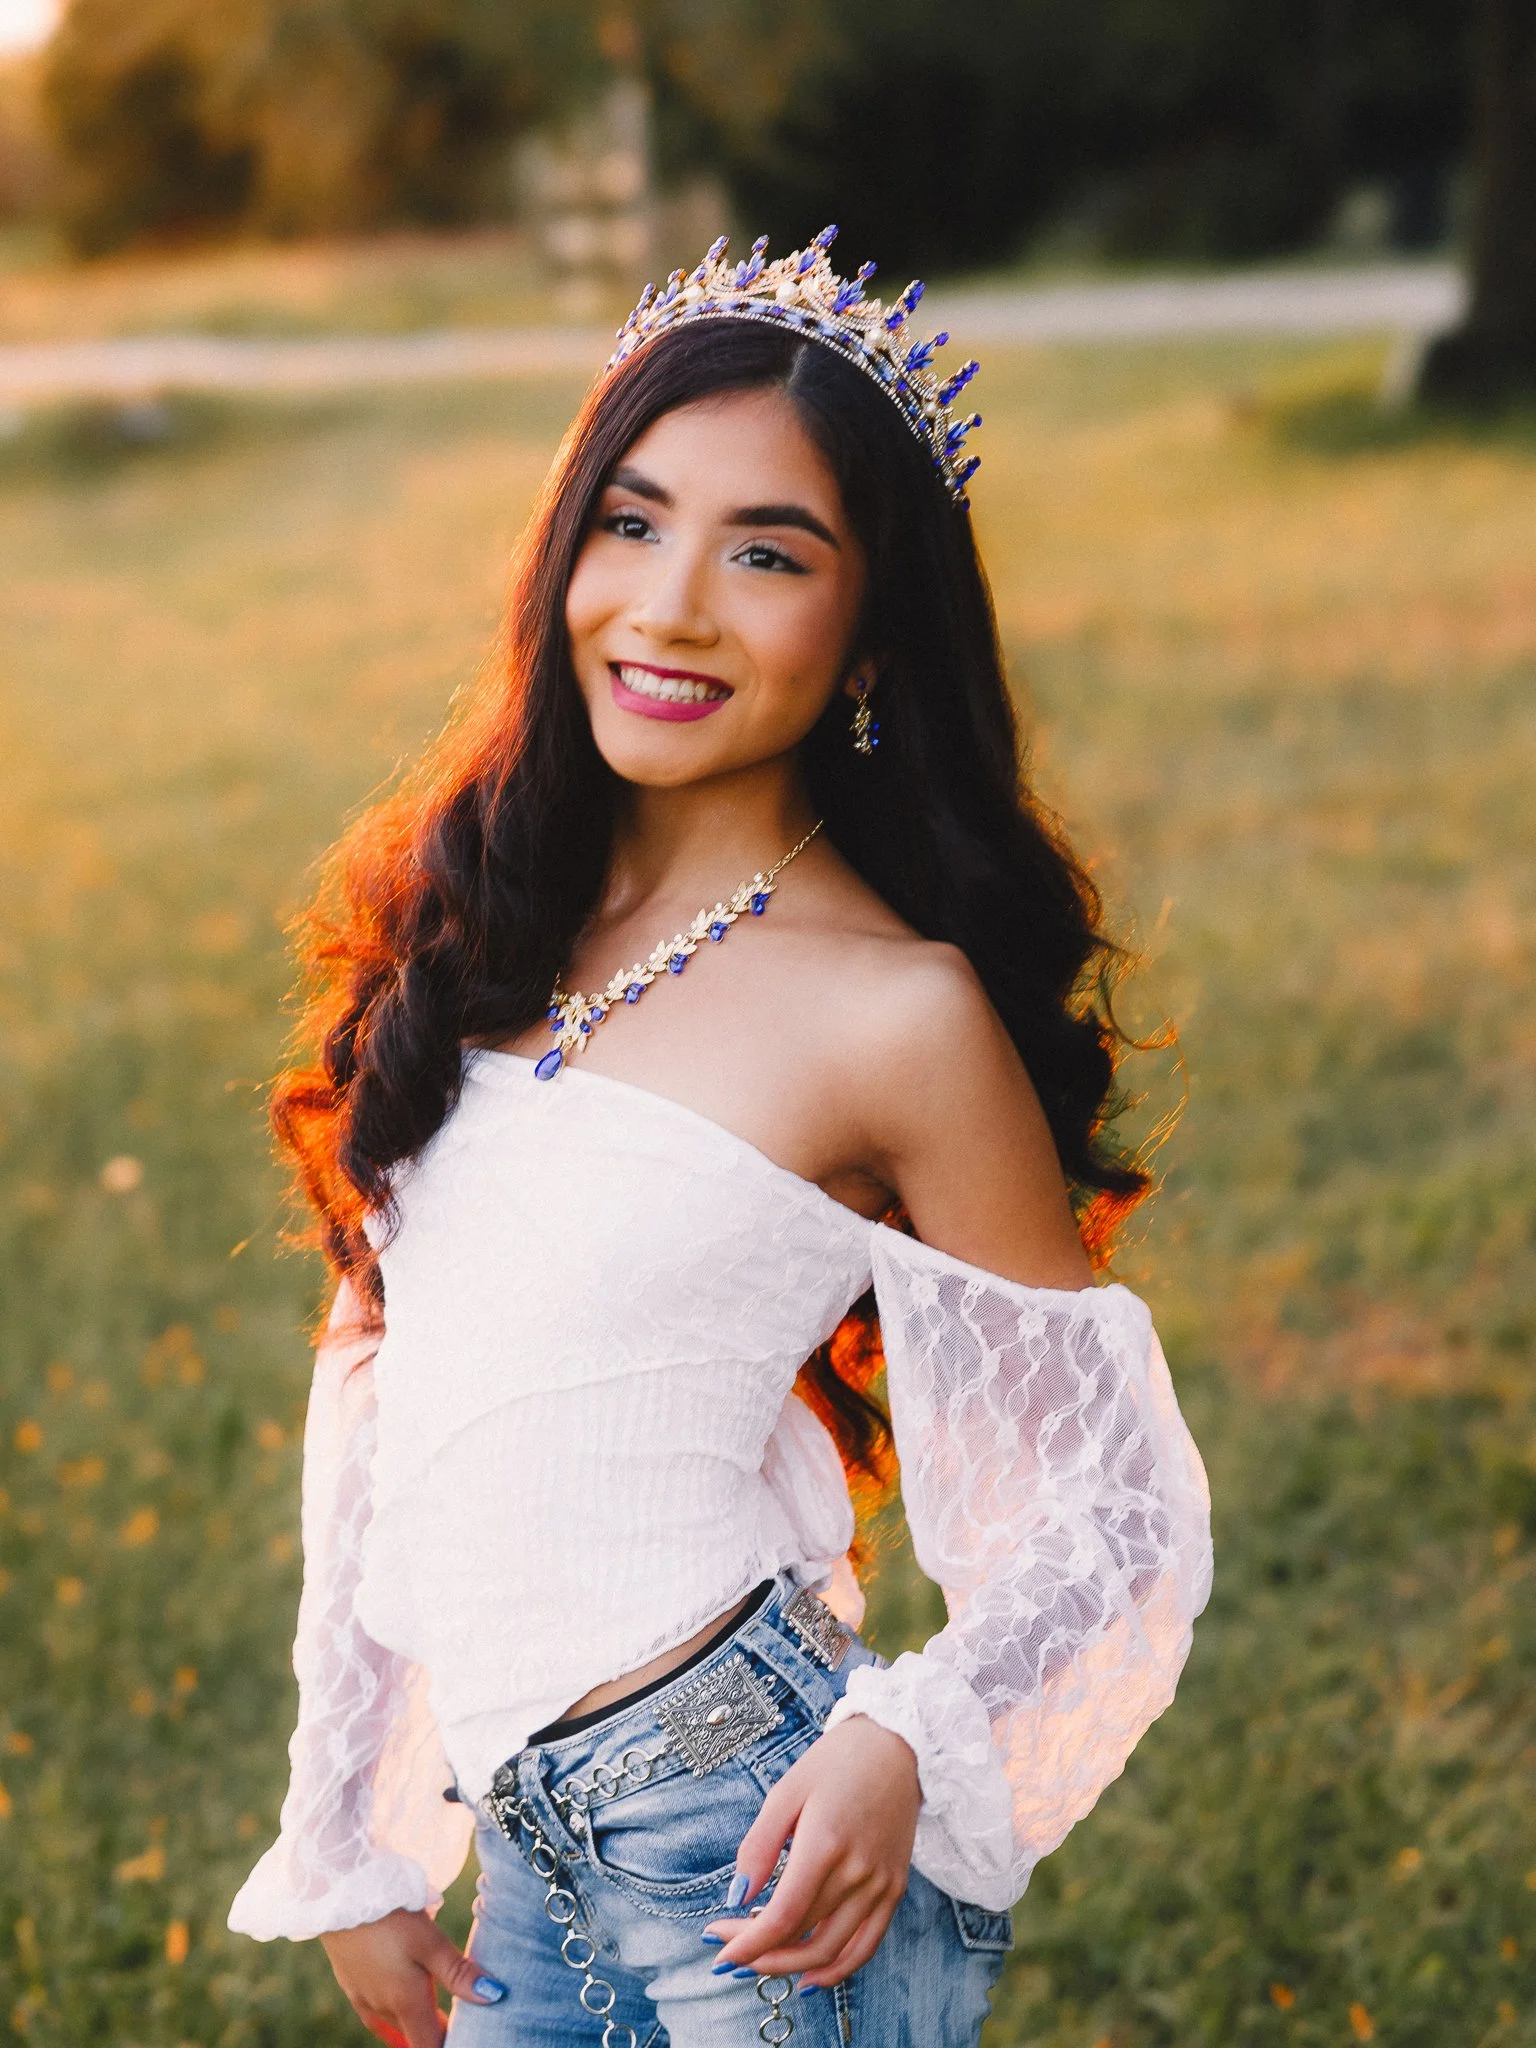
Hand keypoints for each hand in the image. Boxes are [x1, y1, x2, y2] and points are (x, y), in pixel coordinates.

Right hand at [320, 1908, 505, 2047]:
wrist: (339, 1897)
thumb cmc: (390, 1917)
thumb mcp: (430, 1941)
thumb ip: (459, 1972)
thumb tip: (494, 1996)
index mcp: (407, 2003)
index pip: (429, 2047)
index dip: (448, 2046)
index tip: (467, 2036)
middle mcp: (383, 2009)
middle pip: (415, 2037)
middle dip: (437, 2035)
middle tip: (461, 2025)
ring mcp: (364, 1999)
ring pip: (396, 2026)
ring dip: (417, 2026)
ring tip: (438, 2020)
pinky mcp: (351, 1986)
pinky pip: (377, 2017)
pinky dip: (394, 2021)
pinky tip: (398, 2012)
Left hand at [703, 1715, 919, 1990]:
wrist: (897, 1746)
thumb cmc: (836, 1762)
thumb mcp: (786, 1791)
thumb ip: (759, 1846)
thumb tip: (738, 1897)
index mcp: (825, 1844)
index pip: (782, 1917)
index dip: (747, 1943)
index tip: (718, 1949)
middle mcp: (857, 1872)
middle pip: (802, 1936)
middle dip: (757, 1952)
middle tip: (728, 1951)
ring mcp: (880, 1886)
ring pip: (831, 1952)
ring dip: (790, 1967)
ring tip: (759, 1962)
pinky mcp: (894, 1890)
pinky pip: (866, 1947)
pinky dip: (836, 1971)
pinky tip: (808, 1976)